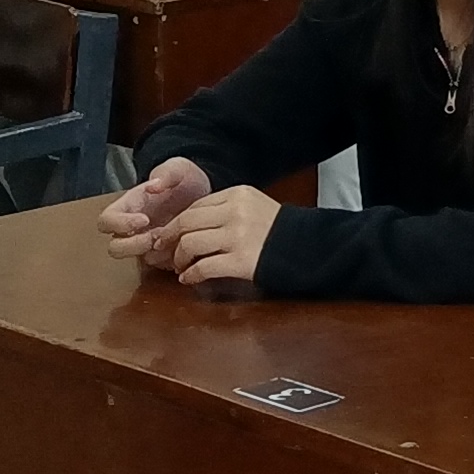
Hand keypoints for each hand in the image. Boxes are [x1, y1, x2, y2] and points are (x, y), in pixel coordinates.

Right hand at [102, 156, 212, 256]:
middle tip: (156, 235)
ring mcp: (146, 243)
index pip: (107, 220)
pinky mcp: (162, 255)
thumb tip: (153, 184)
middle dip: (134, 245)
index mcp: (129, 206)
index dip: (120, 223)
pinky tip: (182, 247)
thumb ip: (166, 173)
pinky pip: (158, 265)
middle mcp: (133, 228)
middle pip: (115, 247)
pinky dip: (168, 260)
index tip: (144, 219)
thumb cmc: (186, 180)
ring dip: (151, 254)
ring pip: (136, 259)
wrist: (206, 194)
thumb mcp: (179, 168)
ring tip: (171, 240)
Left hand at [144, 182, 282, 290]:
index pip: (196, 206)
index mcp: (238, 194)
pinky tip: (190, 279)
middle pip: (187, 222)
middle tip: (165, 250)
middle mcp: (235, 211)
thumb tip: (192, 224)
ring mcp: (237, 236)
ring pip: (190, 244)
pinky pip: (204, 267)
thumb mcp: (254, 206)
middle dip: (171, 238)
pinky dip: (191, 275)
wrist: (308, 247)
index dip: (178, 222)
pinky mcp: (240, 261)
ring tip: (180, 267)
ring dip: (179, 258)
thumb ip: (227, 209)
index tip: (170, 233)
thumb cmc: (280, 230)